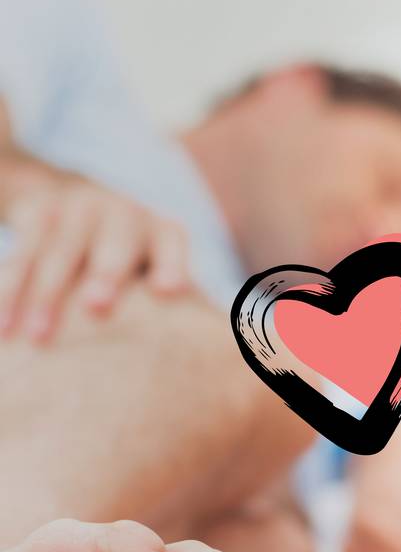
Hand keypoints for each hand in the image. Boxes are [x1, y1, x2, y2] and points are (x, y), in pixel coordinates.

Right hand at [0, 115, 189, 341]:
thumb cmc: (134, 258)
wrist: (76, 198)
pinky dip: (9, 290)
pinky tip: (3, 325)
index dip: (172, 265)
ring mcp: (77, 209)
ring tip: (38, 338)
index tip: (171, 291)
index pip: (171, 244)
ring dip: (45, 295)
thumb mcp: (161, 264)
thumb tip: (227, 353)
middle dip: (105, 273)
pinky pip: (20, 254)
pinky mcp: (37, 214)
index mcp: (162, 230)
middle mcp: (123, 213)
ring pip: (58, 252)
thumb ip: (183, 298)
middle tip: (97, 308)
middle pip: (114, 244)